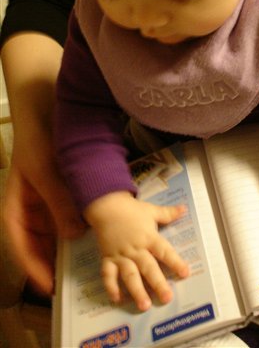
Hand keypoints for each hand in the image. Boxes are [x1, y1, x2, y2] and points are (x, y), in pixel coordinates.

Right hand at [4, 141, 85, 294]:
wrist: (46, 122)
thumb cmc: (37, 146)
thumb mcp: (45, 174)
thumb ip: (58, 203)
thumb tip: (73, 235)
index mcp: (14, 213)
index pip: (20, 248)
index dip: (33, 269)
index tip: (47, 286)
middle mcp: (29, 216)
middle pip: (38, 249)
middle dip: (53, 266)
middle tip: (71, 285)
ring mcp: (45, 211)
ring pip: (55, 239)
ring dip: (67, 252)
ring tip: (85, 270)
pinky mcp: (61, 202)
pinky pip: (68, 222)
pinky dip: (78, 232)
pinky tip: (93, 242)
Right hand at [85, 192, 189, 310]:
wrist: (106, 206)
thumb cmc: (132, 210)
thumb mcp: (151, 210)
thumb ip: (168, 213)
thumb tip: (184, 209)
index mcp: (149, 237)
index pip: (164, 251)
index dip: (175, 262)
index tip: (185, 273)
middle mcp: (136, 249)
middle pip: (148, 268)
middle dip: (158, 283)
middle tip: (167, 298)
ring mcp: (121, 255)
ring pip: (129, 275)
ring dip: (137, 291)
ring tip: (144, 305)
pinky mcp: (107, 258)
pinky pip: (108, 275)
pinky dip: (111, 287)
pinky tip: (117, 299)